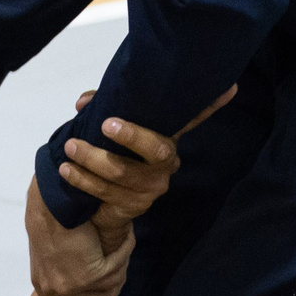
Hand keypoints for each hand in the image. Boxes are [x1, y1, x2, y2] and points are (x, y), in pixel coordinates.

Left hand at [25, 178, 134, 295]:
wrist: (49, 199)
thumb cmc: (50, 213)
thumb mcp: (54, 245)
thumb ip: (68, 264)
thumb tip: (90, 272)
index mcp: (44, 284)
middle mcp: (53, 290)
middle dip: (112, 285)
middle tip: (118, 262)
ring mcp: (70, 286)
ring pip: (111, 288)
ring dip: (120, 266)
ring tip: (120, 244)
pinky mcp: (88, 275)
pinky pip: (118, 269)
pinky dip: (124, 251)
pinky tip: (125, 236)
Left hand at [54, 84, 233, 231]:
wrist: (102, 207)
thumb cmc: (108, 154)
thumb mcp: (106, 129)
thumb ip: (101, 109)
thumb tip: (85, 101)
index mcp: (165, 138)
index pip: (191, 119)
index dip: (210, 105)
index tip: (228, 87)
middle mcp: (167, 162)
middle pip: (158, 149)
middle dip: (132, 136)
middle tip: (105, 124)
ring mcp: (152, 186)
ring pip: (123, 172)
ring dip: (92, 158)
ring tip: (70, 147)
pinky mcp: (135, 206)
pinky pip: (106, 192)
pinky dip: (82, 179)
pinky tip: (66, 170)